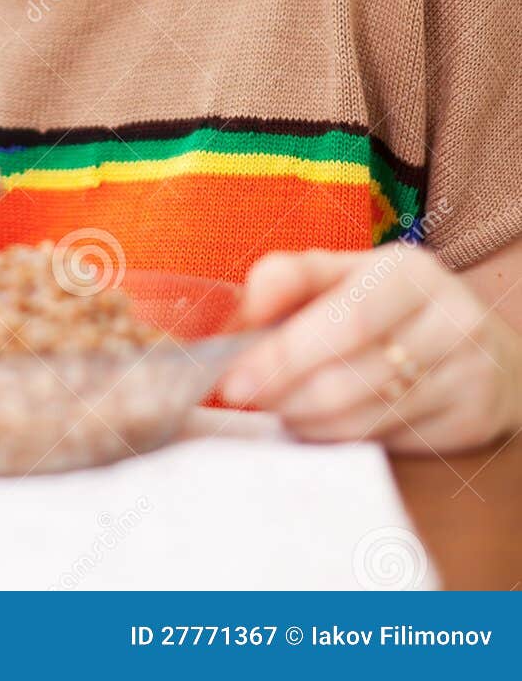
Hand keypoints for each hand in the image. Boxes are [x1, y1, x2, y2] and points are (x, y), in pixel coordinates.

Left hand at [221, 245, 521, 452]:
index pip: (344, 320)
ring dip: (305, 417)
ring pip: (365, 416)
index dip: (283, 353)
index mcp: (410, 271)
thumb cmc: (391, 305)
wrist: (479, 346)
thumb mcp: (346, 274)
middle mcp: (449, 320)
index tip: (233, 375)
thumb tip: (243, 305)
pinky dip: (338, 436)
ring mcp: (467, 374)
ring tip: (278, 405)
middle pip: (352, 376)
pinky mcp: (470, 421)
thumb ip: (291, 278)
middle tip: (243, 395)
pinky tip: (317, 421)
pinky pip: (386, 441)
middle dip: (284, 391)